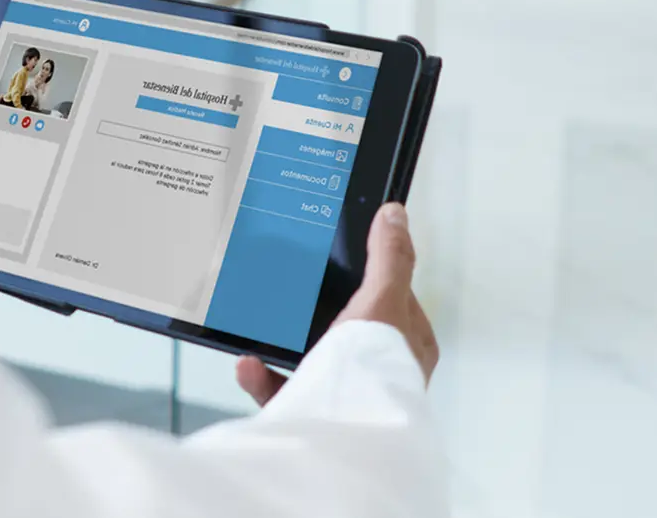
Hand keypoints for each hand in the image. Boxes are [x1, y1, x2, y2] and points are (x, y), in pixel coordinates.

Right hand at [235, 203, 438, 406]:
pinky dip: (262, 376)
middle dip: (320, 310)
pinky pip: (282, 390)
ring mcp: (347, 398)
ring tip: (262, 325)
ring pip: (314, 361)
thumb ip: (388, 258)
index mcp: (408, 347)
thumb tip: (395, 215)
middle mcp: (381, 375)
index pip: (395, 298)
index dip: (372, 274)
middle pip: (351, 329)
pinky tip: (247, 364)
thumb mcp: (381, 302)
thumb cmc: (372, 377)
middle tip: (295, 285)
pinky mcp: (314, 419)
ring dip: (284, 343)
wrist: (343, 440)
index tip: (342, 256)